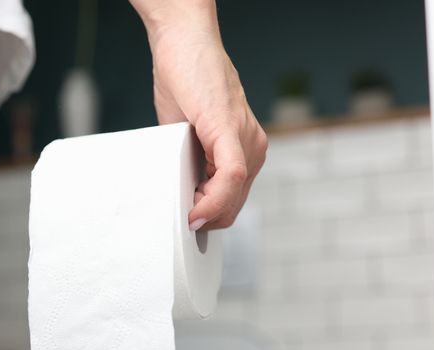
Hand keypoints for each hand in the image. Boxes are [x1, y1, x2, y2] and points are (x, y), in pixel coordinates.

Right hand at [137, 3, 266, 230]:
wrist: (182, 42)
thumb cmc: (182, 83)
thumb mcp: (185, 135)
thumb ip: (190, 163)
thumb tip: (181, 197)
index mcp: (244, 149)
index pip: (234, 199)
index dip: (211, 218)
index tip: (187, 224)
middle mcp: (253, 146)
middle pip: (235, 203)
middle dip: (208, 220)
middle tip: (179, 221)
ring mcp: (246, 138)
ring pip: (234, 196)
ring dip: (206, 212)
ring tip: (181, 211)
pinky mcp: (230, 129)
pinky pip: (230, 177)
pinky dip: (213, 199)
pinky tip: (194, 209)